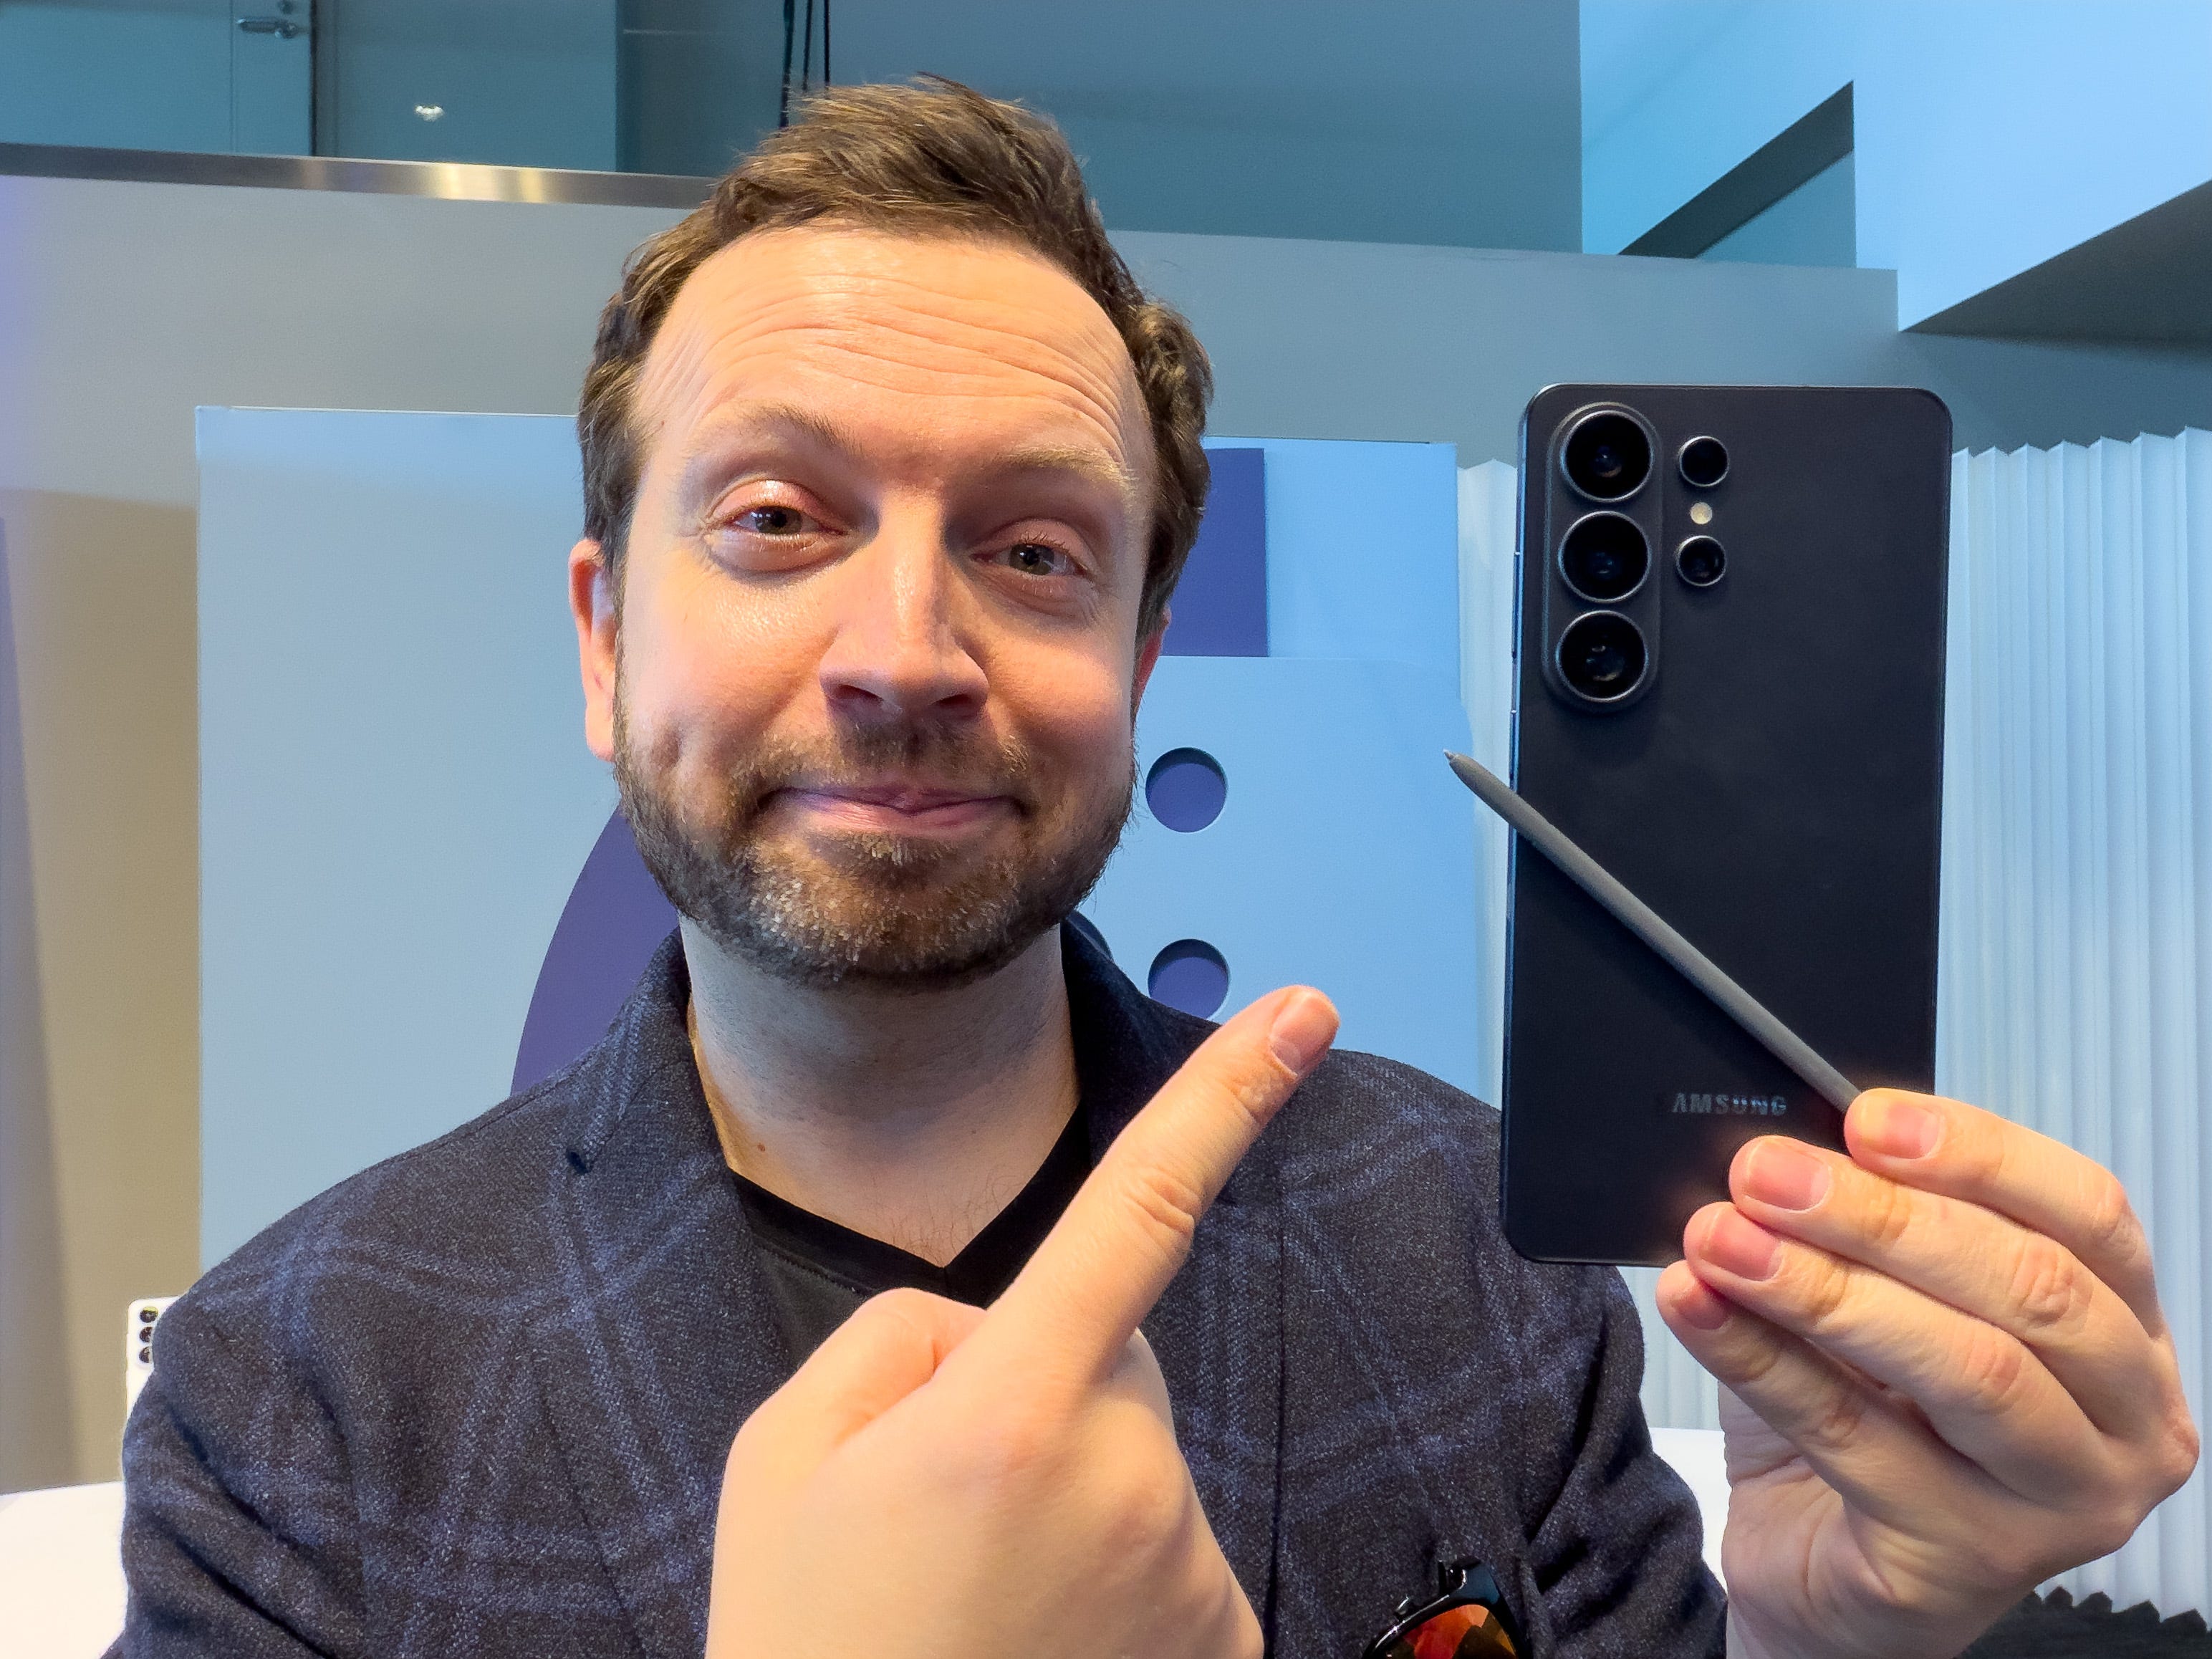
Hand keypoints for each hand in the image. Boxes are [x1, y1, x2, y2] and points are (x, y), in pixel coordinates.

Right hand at [704, 985, 1339, 1658]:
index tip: (1305, 1012)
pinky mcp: (1223, 1638)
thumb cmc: (805, 1641)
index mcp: (1008, 1407)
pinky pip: (1167, 1540)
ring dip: (1071, 1490)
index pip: (1138, 1210)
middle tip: (940, 1515)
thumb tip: (1003, 1329)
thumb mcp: (786, 1453)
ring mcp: (1185, 1566)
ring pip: (1136, 1451)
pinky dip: (1114, 1567)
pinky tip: (1035, 1630)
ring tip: (975, 1592)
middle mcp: (1126, 1476)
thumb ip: (902, 1338)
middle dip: (1040, 1388)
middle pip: (1113, 1350)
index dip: (1227, 1097)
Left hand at [1656, 1090, 2199, 1658]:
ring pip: (1960, 1368)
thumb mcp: (1888, 1302)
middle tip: (1765, 1173)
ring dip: (1822, 1287)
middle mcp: (2125, 1424)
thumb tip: (1795, 1145)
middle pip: (2026, 1287)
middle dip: (1881, 1217)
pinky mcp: (1965, 1562)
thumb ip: (1874, 1227)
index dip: (1979, 1153)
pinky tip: (1697, 1306)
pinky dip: (1761, 1359)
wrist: (1821, 1569)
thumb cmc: (1875, 1424)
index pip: (2088, 1214)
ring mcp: (2059, 1508)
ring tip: (1721, 1238)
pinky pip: (1854, 1439)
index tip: (1866, 1118)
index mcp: (2126, 1331)